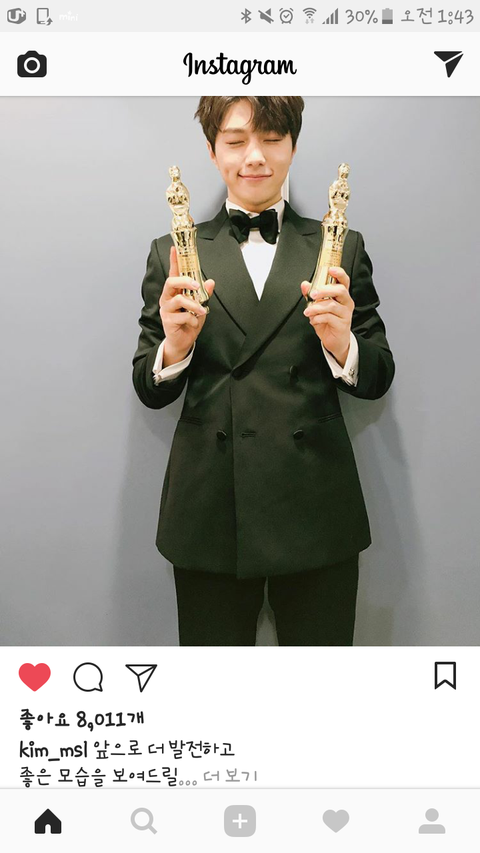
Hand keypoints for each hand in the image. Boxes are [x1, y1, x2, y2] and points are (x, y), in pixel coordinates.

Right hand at [159, 246, 214, 365]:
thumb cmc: (189, 322)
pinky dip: (193, 320)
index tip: (175, 248)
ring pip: (179, 300)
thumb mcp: (200, 306)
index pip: (173, 272)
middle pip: (171, 282)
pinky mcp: (167, 320)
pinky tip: (193, 324)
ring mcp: (166, 308)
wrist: (183, 341)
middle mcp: (167, 297)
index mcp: (174, 291)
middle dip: (185, 281)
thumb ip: (204, 294)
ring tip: (202, 311)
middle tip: (197, 286)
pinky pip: (183, 316)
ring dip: (194, 305)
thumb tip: (211, 282)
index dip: (174, 260)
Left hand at [301, 267, 353, 366]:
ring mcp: (346, 313)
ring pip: (332, 305)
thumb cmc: (328, 321)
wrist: (335, 341)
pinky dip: (318, 318)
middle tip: (312, 294)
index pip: (344, 281)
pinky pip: (329, 318)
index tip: (330, 269)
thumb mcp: (317, 306)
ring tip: (307, 312)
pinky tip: (313, 321)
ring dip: (316, 307)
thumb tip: (304, 284)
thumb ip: (311, 295)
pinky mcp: (342, 324)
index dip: (339, 273)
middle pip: (340, 290)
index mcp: (342, 295)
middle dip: (324, 290)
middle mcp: (347, 302)